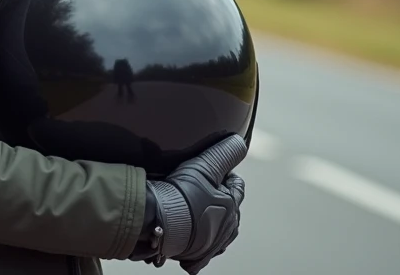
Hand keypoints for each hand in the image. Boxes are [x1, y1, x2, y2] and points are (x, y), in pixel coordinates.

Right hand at [147, 134, 246, 272]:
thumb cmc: (183, 197)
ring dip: (208, 220)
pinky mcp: (195, 256)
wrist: (159, 224)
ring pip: (216, 229)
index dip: (225, 173)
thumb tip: (239, 143)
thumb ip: (223, 154)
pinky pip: (199, 249)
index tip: (213, 168)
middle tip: (200, 188)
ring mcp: (211, 245)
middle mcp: (226, 229)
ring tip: (193, 210)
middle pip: (228, 209)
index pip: (236, 185)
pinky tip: (186, 234)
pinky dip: (195, 241)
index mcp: (232, 207)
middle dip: (218, 197)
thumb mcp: (205, 166)